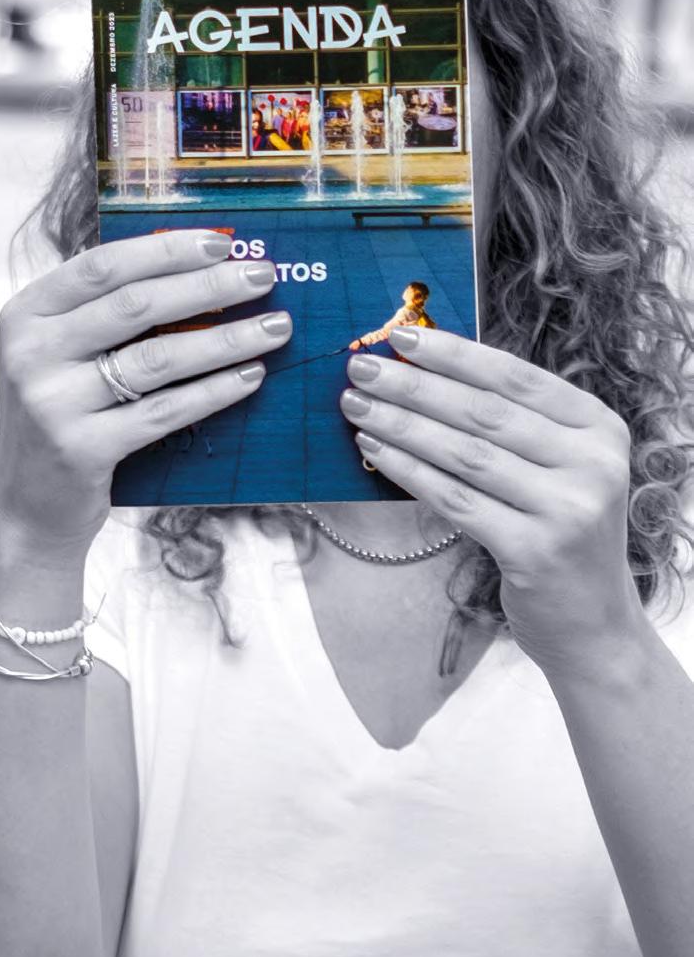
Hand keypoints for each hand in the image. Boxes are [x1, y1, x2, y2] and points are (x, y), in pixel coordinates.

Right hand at [0, 229, 288, 569]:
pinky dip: (214, 391)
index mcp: (25, 313)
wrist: (26, 510)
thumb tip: (195, 268)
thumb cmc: (60, 416)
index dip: (166, 250)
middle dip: (209, 286)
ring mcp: (53, 401)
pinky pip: (164, 412)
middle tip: (263, 276)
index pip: (102, 266)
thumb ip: (102, 314)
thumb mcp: (59, 355)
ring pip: (157, 358)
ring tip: (275, 327)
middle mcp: (31, 352)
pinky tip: (250, 376)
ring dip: (226, 338)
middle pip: (134, 305)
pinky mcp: (82, 448)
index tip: (222, 241)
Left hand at [344, 325, 643, 672]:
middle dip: (415, 385)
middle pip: (485, 412)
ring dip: (401, 425)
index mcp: (600, 428)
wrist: (592, 622)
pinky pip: (456, 500)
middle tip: (362, 368)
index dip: (454, 353)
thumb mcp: (557, 465)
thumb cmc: (558, 528)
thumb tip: (422, 365)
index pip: (516, 377)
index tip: (401, 335)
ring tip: (356, 406)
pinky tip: (374, 452)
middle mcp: (593, 465)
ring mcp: (568, 510)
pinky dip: (409, 471)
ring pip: (465, 454)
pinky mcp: (536, 551)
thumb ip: (511, 419)